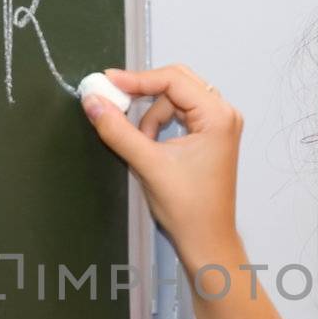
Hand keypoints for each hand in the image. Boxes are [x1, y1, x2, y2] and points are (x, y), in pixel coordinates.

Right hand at [81, 64, 241, 264]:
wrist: (206, 239)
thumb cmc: (189, 209)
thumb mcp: (147, 164)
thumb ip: (117, 130)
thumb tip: (94, 102)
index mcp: (218, 116)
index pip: (173, 80)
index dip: (136, 79)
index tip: (107, 83)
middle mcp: (223, 114)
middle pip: (176, 82)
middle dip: (143, 93)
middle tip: (113, 100)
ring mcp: (218, 124)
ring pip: (174, 99)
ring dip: (150, 116)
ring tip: (142, 146)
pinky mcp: (209, 135)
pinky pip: (179, 114)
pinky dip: (159, 124)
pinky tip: (150, 145)